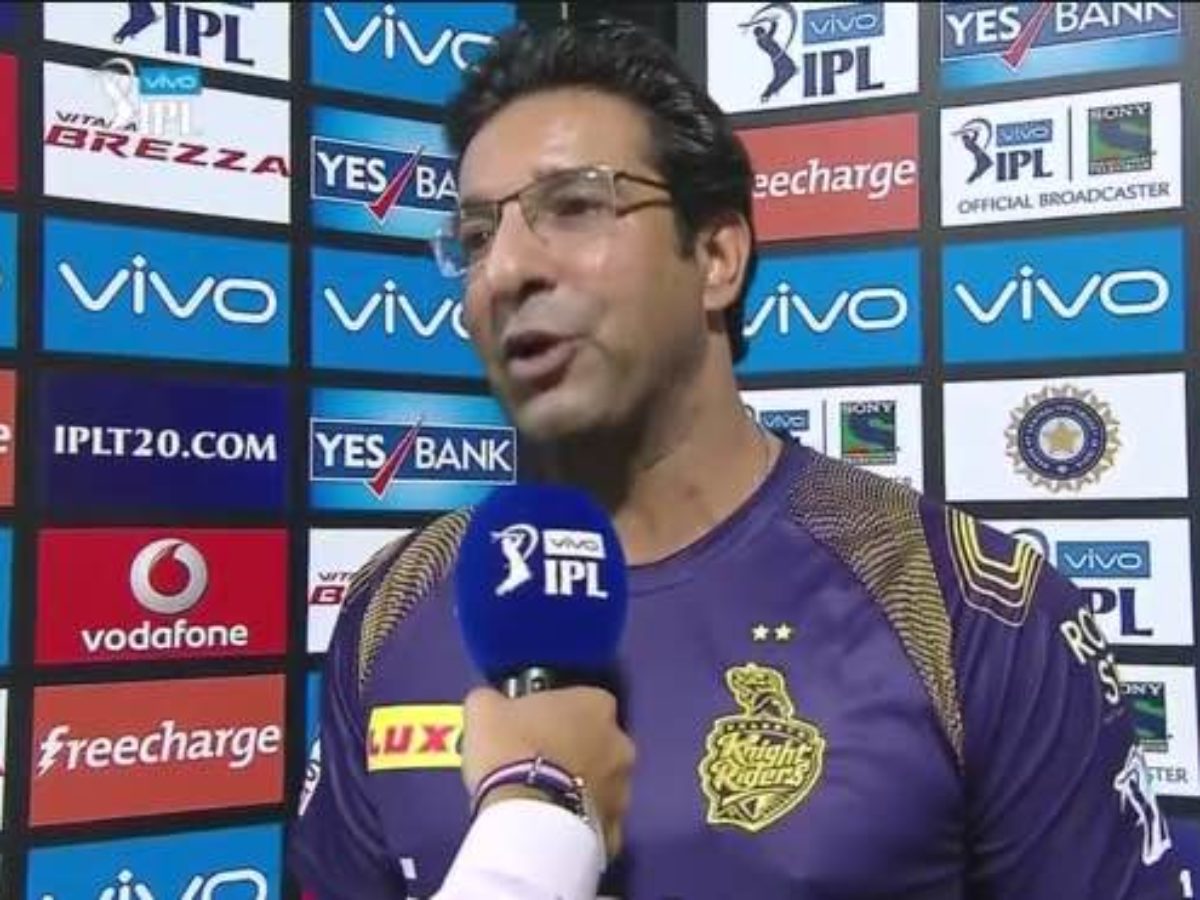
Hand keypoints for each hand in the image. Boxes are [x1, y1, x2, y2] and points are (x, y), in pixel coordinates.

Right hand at [461, 686, 634, 859]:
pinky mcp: (615, 828)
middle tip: (538, 763)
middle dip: (574, 750)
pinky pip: (597, 821)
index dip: (556, 714)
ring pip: (601, 783)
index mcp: (595, 704)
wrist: (526, 816)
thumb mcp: (484, 709)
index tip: (533, 726)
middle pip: (596, 741)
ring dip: (579, 787)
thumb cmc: (510, 750)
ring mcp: (622, 788)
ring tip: (542, 799)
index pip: (581, 701)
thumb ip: (494, 700)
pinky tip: (553, 825)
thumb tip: (491, 702)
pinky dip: (580, 822)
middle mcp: (620, 742)